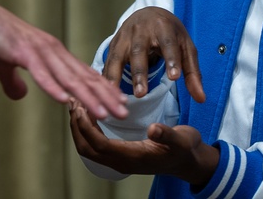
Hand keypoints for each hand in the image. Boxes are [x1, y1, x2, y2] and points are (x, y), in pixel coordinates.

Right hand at [0, 4, 127, 119]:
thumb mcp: (8, 67)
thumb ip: (16, 82)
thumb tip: (20, 95)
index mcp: (53, 53)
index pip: (84, 74)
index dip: (103, 89)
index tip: (120, 102)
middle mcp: (53, 52)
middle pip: (83, 78)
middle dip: (105, 96)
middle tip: (124, 112)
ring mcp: (40, 52)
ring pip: (69, 79)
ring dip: (87, 97)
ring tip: (103, 113)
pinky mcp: (24, 53)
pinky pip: (42, 74)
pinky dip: (54, 88)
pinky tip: (66, 101)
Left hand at [69, 99, 218, 186]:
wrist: (189, 161)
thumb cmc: (184, 149)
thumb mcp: (180, 140)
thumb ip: (167, 135)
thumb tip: (154, 129)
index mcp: (133, 158)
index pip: (99, 145)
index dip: (87, 127)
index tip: (80, 107)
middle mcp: (122, 162)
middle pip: (88, 149)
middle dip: (76, 126)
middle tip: (73, 102)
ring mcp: (120, 159)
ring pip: (89, 148)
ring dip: (79, 127)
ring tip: (76, 104)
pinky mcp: (121, 154)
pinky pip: (96, 143)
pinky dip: (88, 128)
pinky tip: (89, 111)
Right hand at [104, 7, 204, 101]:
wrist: (149, 13)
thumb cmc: (171, 34)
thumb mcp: (186, 48)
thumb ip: (192, 73)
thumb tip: (201, 99)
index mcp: (163, 27)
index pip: (168, 44)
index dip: (171, 59)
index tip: (174, 77)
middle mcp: (141, 29)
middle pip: (139, 51)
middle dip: (140, 72)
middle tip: (141, 94)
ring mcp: (125, 35)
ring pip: (119, 56)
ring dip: (116, 76)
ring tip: (117, 97)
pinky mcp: (114, 42)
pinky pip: (108, 60)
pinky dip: (106, 76)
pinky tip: (104, 92)